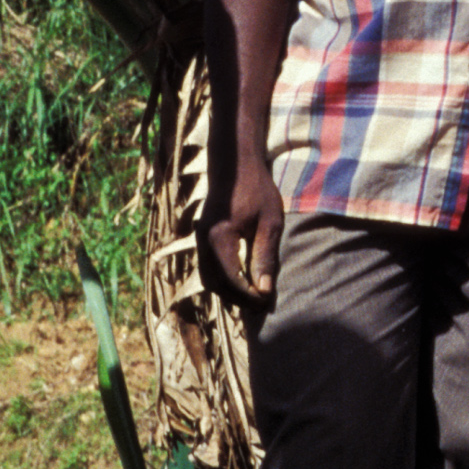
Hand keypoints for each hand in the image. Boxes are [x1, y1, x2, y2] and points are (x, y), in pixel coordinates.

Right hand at [202, 154, 283, 305]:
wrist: (234, 164)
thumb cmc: (256, 189)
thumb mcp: (269, 222)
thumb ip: (265, 257)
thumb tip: (264, 290)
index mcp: (219, 238)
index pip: (231, 280)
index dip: (248, 295)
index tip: (267, 301)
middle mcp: (203, 242)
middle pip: (215, 284)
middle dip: (237, 299)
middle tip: (261, 305)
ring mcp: (199, 239)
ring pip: (208, 278)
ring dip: (229, 292)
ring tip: (254, 296)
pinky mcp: (202, 237)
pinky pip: (208, 267)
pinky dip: (223, 280)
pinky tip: (243, 280)